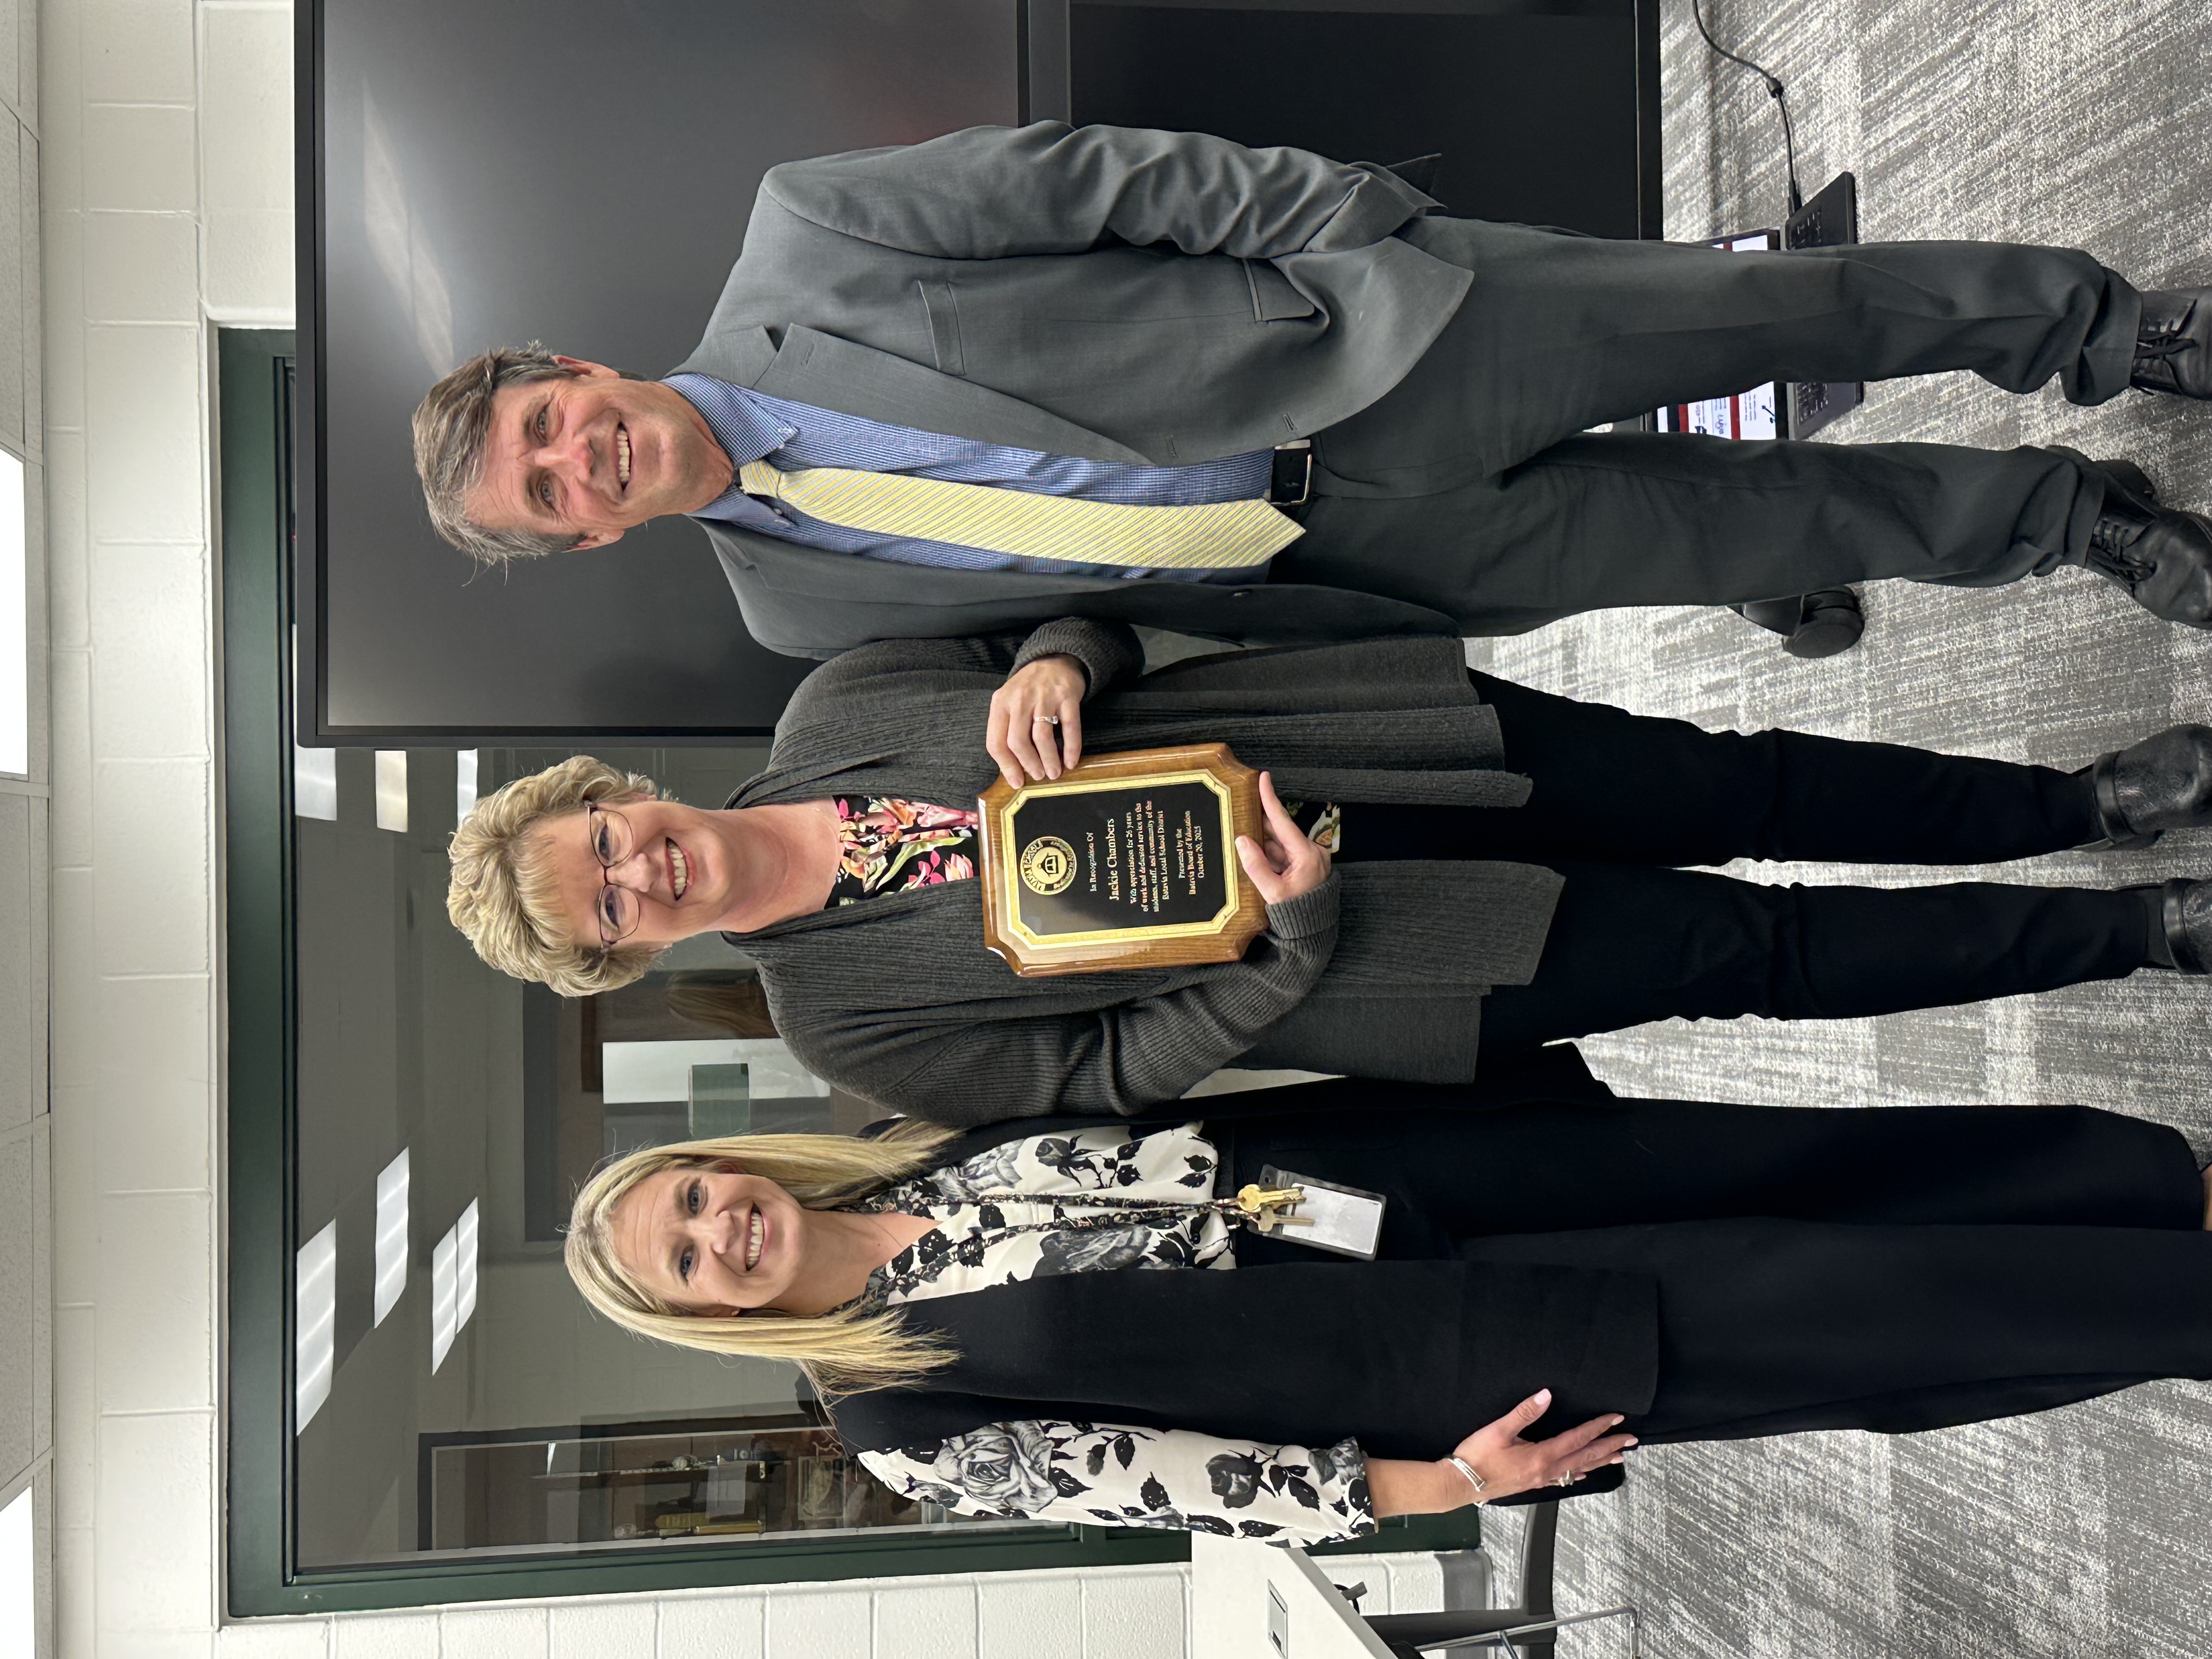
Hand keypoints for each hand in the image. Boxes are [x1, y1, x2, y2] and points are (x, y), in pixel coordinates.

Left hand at [987, 655, 1086, 786]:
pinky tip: (1071, 762)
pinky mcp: (1067, 697)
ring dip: (1049, 760)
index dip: (1006, 766)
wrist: (1054, 660)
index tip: (1017, 782)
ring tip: (1054, 773)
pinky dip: (1071, 748)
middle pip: (1018, 742)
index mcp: (1000, 704)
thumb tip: (1013, 770)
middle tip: (1038, 776)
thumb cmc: (1028, 689)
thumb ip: (1007, 730)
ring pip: (1042, 737)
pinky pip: (1070, 728)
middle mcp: (1019, 700)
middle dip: (1029, 765)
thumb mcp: (1009, 703)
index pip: (996, 742)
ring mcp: (1044, 697)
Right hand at [1235, 772, 1330, 904]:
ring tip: (1239, 832)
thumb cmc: (1295, 915)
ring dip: (1261, 842)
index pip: (1284, 822)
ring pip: (1279, 844)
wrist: (1312, 933)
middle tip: (1241, 807)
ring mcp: (1309, 860)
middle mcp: (1311, 853)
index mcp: (1307, 855)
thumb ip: (1256, 865)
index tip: (1263, 778)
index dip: (1270, 799)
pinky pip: (1282, 855)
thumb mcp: (1272, 892)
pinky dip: (1267, 854)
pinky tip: (1251, 853)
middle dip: (1260, 823)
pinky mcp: (1304, 868)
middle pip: (1280, 832)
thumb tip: (1241, 840)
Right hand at [1448, 1389, 1634, 1502]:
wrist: (1462, 1483)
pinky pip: (1565, 1479)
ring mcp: (1542, 1479)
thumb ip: (1523, 1412)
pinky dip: (1579, 1473)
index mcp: (1542, 1455)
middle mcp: (1547, 1470)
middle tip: (1631, 1440)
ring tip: (1618, 1457)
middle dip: (1610, 1446)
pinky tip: (1583, 1473)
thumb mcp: (1498, 1430)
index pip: (1578, 1438)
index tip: (1616, 1418)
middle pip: (1586, 1456)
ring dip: (1600, 1461)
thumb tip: (1546, 1395)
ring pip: (1579, 1469)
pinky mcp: (1534, 1484)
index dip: (1598, 1427)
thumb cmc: (1478, 1456)